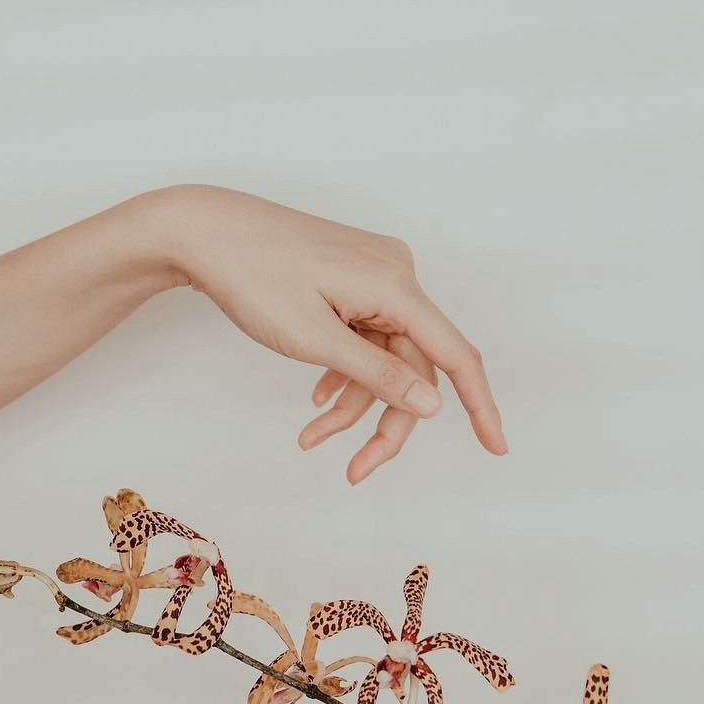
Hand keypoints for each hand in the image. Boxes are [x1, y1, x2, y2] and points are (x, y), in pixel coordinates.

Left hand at [157, 184, 507, 482]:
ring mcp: (375, 276)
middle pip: (414, 367)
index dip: (480, 405)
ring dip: (354, 404)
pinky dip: (345, 374)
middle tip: (354, 471)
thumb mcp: (313, 338)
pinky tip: (316, 399)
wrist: (205, 231)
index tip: (498, 447)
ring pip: (385, 358)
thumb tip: (433, 404)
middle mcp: (396, 276)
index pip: (455, 355)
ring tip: (310, 437)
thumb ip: (376, 373)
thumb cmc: (252, 277)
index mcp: (395, 285)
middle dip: (385, 423)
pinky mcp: (353, 280)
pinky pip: (365, 338)